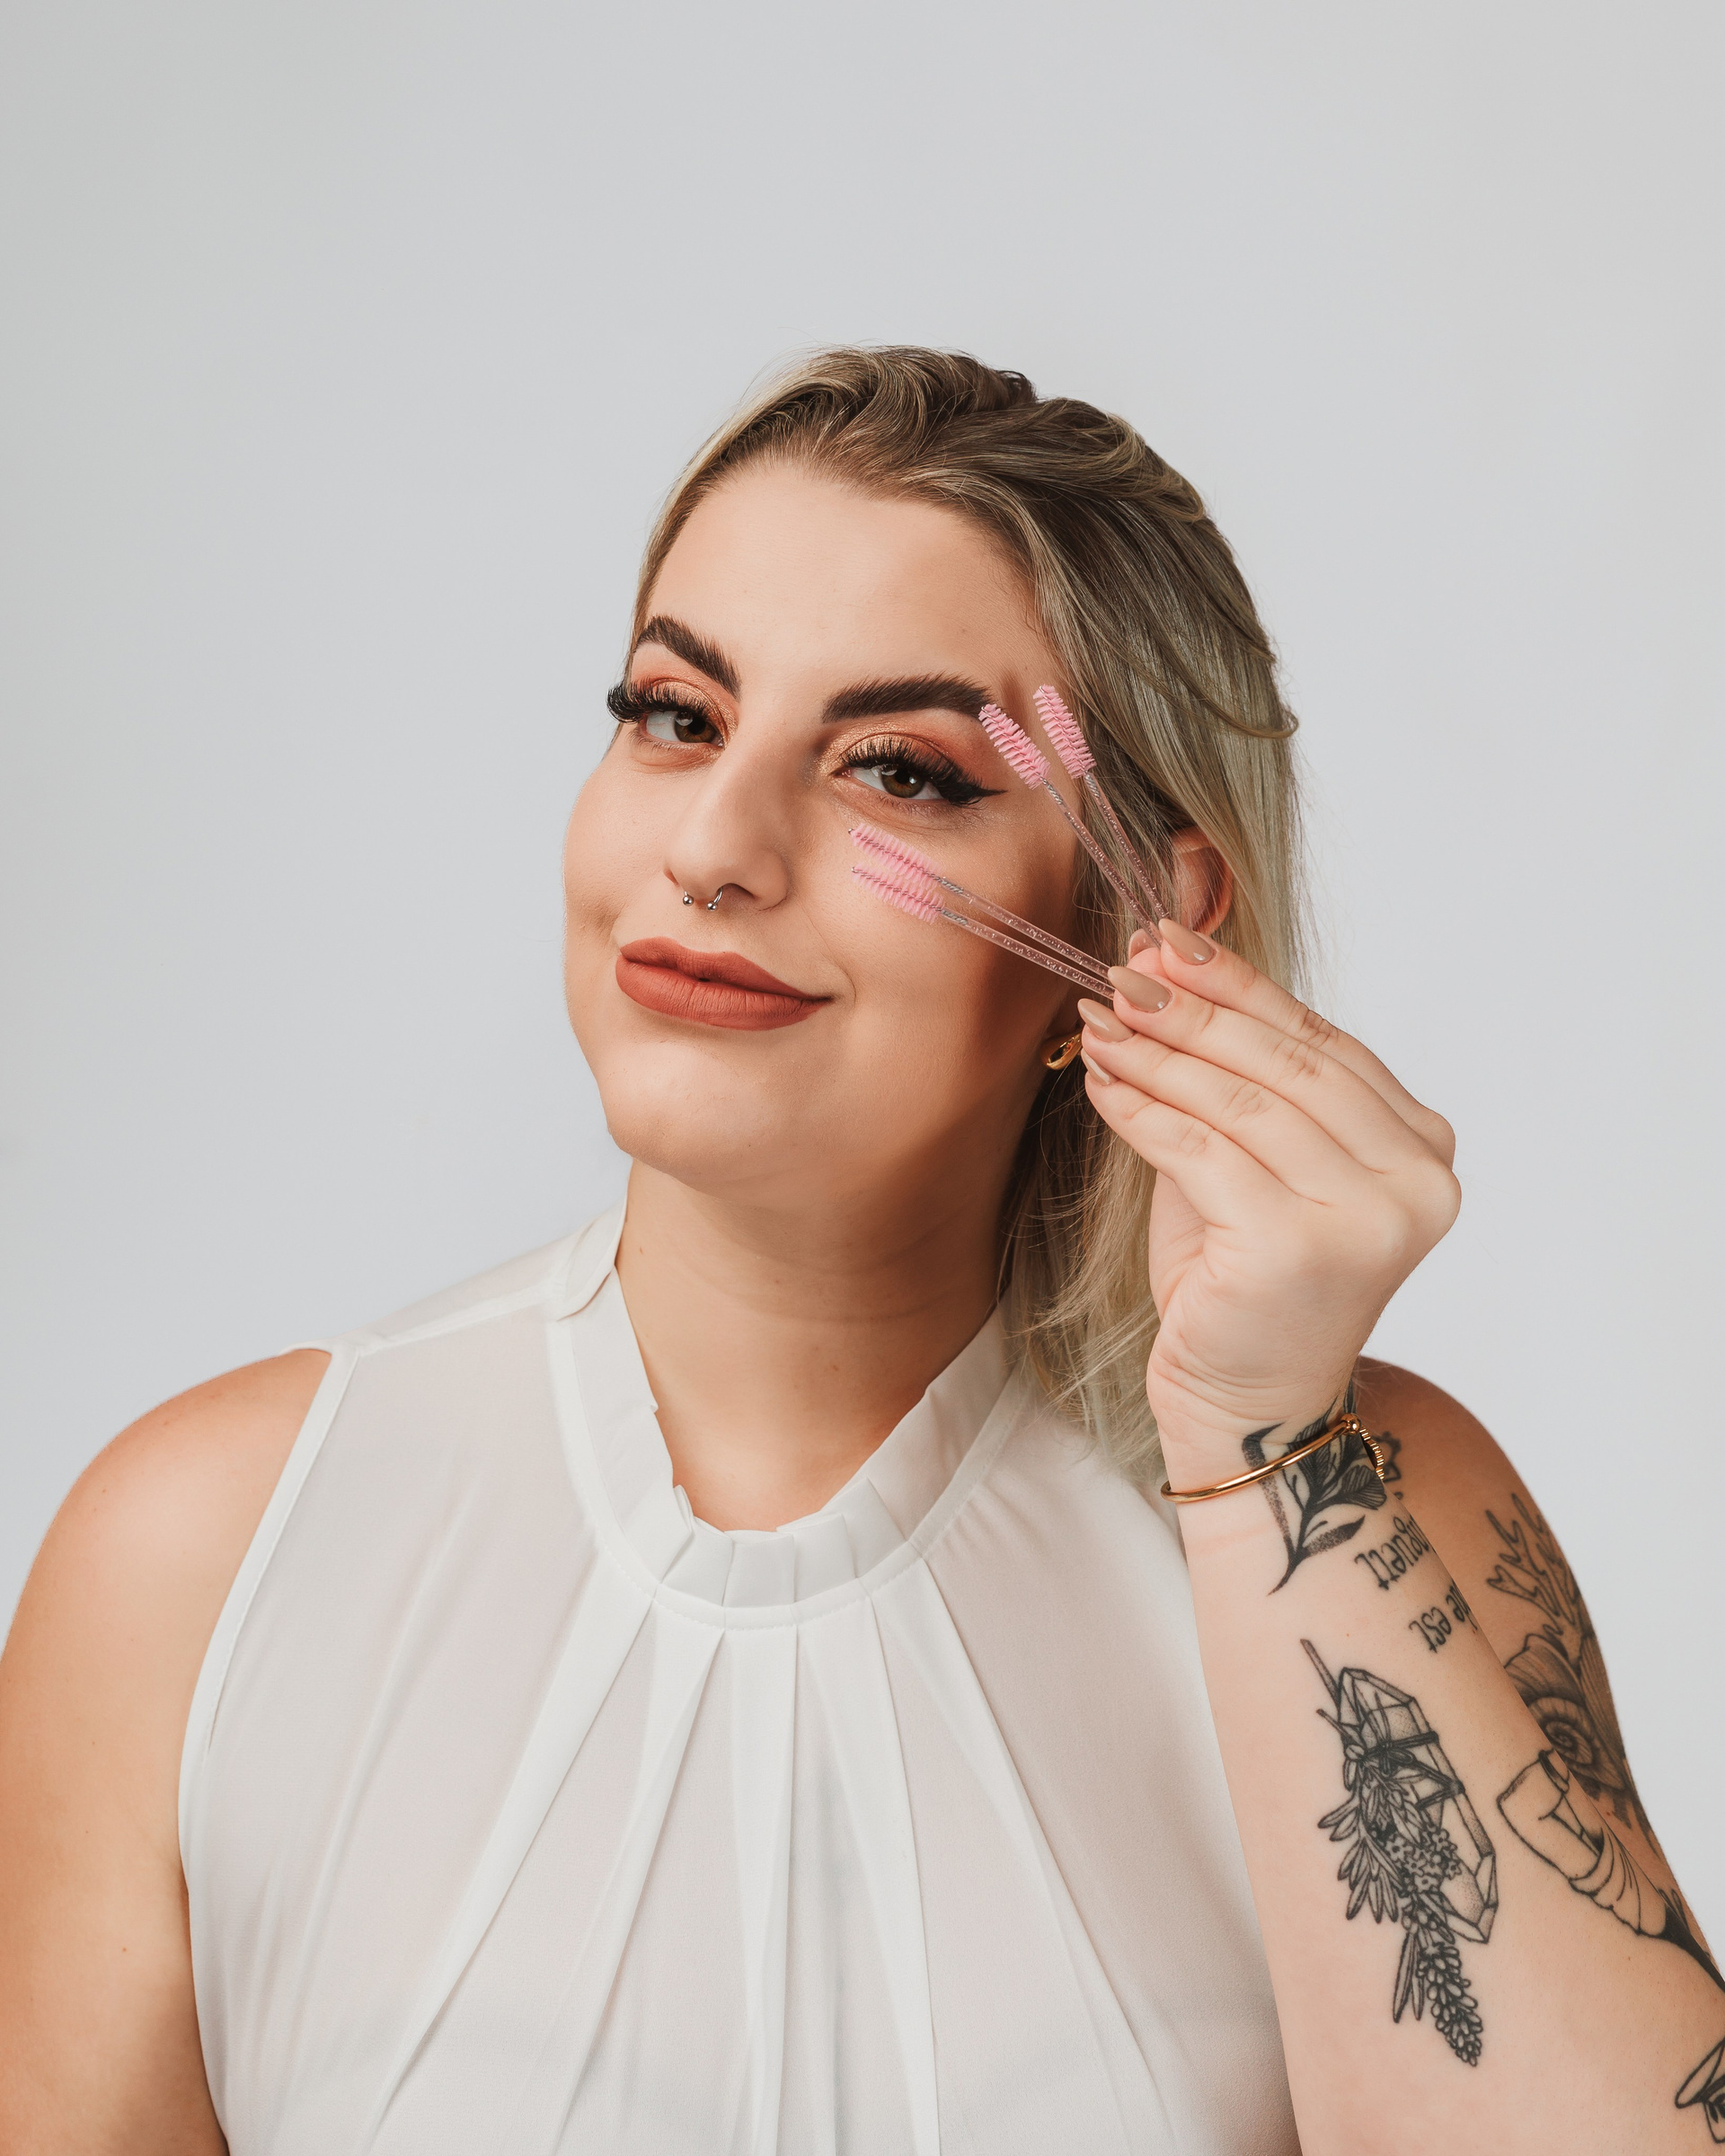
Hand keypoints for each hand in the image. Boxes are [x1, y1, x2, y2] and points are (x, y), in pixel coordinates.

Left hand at [1076, 925, 1459, 1470]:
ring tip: (1099, 1021)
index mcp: (1421, 1147)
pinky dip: (1145, 1111)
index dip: (1239, 985)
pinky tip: (1103, 1084)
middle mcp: (1415, 1179)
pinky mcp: (1300, 1247)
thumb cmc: (1243, 1282)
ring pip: (1241, 1104)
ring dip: (1159, 1054)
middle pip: (1285, 1065)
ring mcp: (1367, 1216)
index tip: (1169, 940)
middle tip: (1124, 972)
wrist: (1247, 1408)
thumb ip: (1234, 1082)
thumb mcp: (1249, 1164)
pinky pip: (1203, 1152)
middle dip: (1194, 1009)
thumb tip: (1166, 966)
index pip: (1320, 1042)